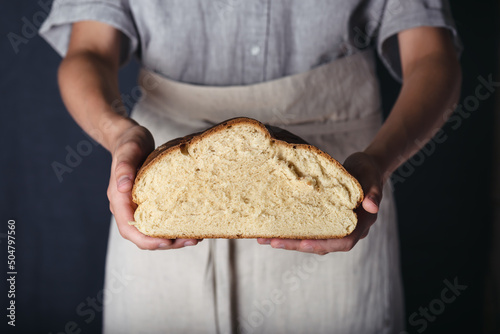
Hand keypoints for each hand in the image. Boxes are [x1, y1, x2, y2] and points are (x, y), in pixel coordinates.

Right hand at [107, 122, 201, 249]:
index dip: (148, 240)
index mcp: (118, 200)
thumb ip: (124, 168)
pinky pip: (160, 220)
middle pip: (144, 235)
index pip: (129, 229)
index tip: (168, 243)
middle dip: (166, 243)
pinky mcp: (150, 203)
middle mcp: (127, 207)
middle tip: (191, 241)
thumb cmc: (129, 143)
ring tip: (195, 237)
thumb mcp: (128, 151)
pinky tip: (191, 224)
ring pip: (153, 231)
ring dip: (173, 237)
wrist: (130, 138)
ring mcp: (138, 206)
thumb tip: (122, 188)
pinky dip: (174, 225)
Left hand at [257, 151, 382, 254]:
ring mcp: (333, 226)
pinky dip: (290, 230)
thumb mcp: (372, 178)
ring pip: (311, 239)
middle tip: (273, 242)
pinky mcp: (322, 219)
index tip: (304, 243)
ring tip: (265, 238)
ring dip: (288, 241)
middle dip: (296, 245)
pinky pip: (306, 229)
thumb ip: (373, 193)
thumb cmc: (369, 172)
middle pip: (321, 245)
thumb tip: (372, 207)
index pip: (343, 242)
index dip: (323, 244)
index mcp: (360, 225)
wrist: (364, 168)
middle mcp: (345, 230)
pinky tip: (272, 228)